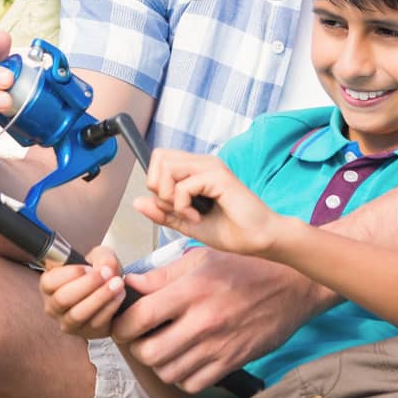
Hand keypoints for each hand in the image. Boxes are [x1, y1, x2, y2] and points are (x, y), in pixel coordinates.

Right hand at [39, 246, 126, 339]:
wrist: (110, 290)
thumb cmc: (97, 272)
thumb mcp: (98, 257)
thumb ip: (101, 257)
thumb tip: (105, 268)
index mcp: (49, 286)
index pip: (49, 282)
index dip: (69, 274)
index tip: (89, 267)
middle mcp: (54, 307)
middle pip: (63, 299)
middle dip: (87, 285)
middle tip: (107, 273)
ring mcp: (68, 323)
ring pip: (78, 314)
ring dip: (100, 297)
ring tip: (117, 283)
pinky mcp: (87, 333)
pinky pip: (96, 323)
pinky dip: (110, 308)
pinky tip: (120, 295)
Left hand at [112, 247, 326, 391]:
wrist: (292, 286)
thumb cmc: (244, 266)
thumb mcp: (202, 257)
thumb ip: (163, 275)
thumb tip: (130, 285)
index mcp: (191, 290)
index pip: (139, 317)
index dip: (121, 324)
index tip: (123, 322)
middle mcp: (203, 321)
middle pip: (149, 353)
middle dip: (137, 347)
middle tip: (140, 337)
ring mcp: (219, 346)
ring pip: (168, 372)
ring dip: (158, 363)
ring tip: (163, 347)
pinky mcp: (232, 363)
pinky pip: (193, 384)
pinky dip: (182, 376)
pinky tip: (185, 358)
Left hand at [133, 151, 280, 255]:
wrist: (260, 239)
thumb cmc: (232, 231)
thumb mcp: (188, 223)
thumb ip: (164, 212)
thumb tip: (137, 201)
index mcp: (197, 170)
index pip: (160, 158)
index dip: (155, 182)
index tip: (170, 206)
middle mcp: (203, 163)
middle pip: (159, 157)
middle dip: (159, 187)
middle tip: (176, 208)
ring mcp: (211, 167)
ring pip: (167, 167)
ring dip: (169, 196)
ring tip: (187, 213)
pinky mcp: (218, 176)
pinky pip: (182, 185)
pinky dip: (183, 205)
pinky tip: (198, 217)